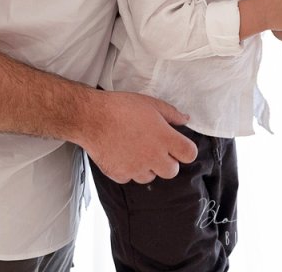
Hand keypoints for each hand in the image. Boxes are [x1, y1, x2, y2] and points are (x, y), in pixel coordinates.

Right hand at [82, 91, 197, 184]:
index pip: (189, 154)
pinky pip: (131, 178)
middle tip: (156, 148)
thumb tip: (185, 119)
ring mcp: (136, 169)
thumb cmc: (121, 107)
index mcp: (164, 138)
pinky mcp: (120, 175)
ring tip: (137, 150)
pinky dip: (129, 169)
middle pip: (172, 171)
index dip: (185, 150)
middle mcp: (153, 157)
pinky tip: (122, 155)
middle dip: (168, 161)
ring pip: (151, 177)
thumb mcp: (150, 104)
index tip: (178, 145)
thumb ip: (171, 114)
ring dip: (148, 167)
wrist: (92, 118)